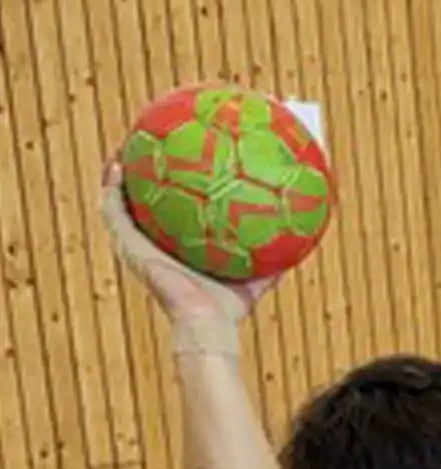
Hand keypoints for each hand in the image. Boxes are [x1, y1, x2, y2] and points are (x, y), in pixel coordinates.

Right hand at [98, 161, 275, 346]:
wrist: (207, 322)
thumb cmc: (228, 310)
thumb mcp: (254, 276)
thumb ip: (272, 258)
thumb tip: (300, 238)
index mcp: (175, 251)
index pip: (167, 217)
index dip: (166, 192)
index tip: (173, 164)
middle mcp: (151, 247)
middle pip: (138, 206)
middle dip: (139, 177)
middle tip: (145, 148)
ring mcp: (134, 247)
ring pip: (117, 203)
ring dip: (117, 175)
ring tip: (123, 146)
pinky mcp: (126, 246)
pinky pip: (112, 211)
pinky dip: (112, 188)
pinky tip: (117, 164)